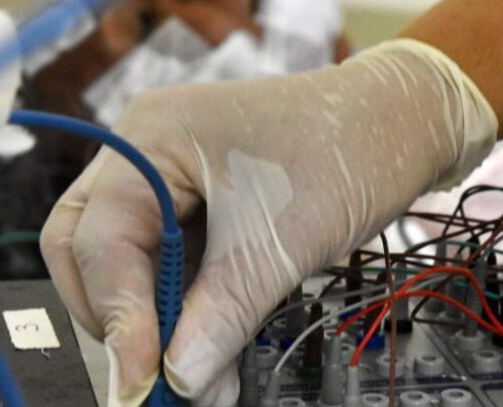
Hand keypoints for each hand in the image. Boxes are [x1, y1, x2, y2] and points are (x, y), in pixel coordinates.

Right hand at [40, 39, 495, 405]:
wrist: (409, 122)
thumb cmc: (353, 149)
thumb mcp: (283, 241)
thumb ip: (224, 314)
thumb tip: (178, 380)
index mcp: (153, 136)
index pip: (100, 239)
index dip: (115, 316)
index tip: (140, 379)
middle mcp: (152, 150)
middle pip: (93, 248)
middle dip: (117, 316)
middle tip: (150, 375)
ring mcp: (179, 173)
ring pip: (136, 261)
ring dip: (160, 320)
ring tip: (197, 377)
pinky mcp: (209, 198)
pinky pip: (178, 258)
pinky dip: (191, 305)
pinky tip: (213, 346)